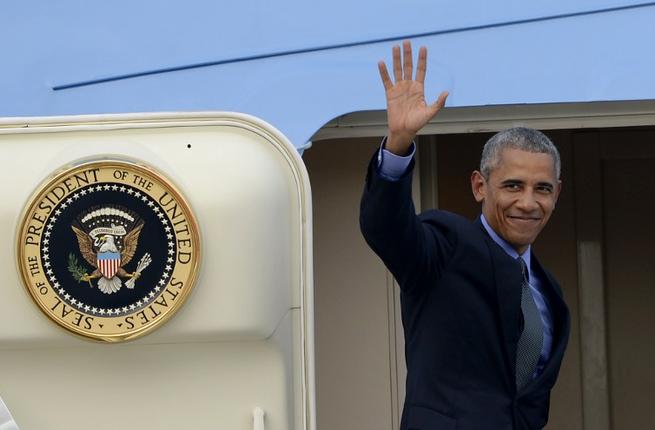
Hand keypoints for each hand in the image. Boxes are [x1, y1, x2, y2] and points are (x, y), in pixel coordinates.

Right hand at [378, 40, 448, 154]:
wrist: (404, 131)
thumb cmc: (417, 123)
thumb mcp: (430, 113)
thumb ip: (438, 103)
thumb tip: (446, 92)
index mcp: (419, 88)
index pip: (421, 70)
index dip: (422, 59)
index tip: (423, 47)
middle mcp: (409, 86)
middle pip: (408, 66)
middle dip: (408, 54)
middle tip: (407, 41)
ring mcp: (399, 89)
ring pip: (397, 70)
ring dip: (396, 58)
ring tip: (395, 47)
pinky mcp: (390, 94)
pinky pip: (386, 80)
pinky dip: (383, 72)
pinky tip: (381, 62)